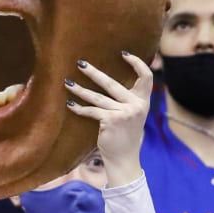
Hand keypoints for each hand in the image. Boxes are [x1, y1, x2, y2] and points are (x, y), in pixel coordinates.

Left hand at [63, 53, 153, 183]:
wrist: (124, 159)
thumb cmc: (125, 136)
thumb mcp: (132, 115)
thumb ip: (127, 100)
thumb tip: (109, 81)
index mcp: (143, 101)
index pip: (146, 77)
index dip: (137, 63)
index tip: (124, 53)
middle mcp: (136, 105)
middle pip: (113, 84)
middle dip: (94, 72)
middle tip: (80, 63)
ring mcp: (124, 113)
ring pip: (97, 97)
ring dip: (80, 89)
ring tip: (68, 82)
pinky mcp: (111, 121)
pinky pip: (92, 111)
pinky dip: (80, 108)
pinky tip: (71, 104)